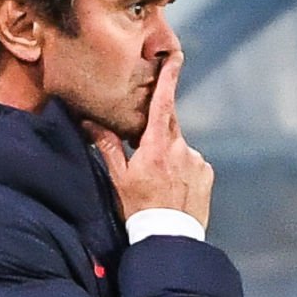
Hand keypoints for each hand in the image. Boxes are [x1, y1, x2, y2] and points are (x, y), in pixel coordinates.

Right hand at [84, 52, 213, 229]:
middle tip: (146, 153)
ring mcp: (196, 160)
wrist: (169, 238)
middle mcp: (181, 148)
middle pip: (169, 124)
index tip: (174, 57)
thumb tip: (90, 122)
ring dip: (169, 156)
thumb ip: (108, 146)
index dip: (168, 78)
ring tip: (159, 184)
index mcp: (157, 145)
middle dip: (156, 131)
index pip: (163, 103)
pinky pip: (192, 163)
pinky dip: (182, 169)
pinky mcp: (207, 174)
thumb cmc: (139, 210)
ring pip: (179, 147)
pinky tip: (174, 189)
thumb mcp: (118, 179)